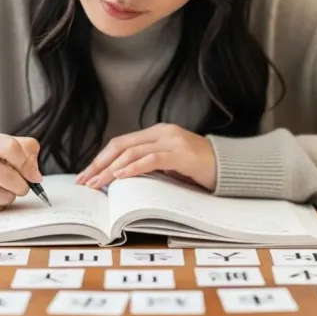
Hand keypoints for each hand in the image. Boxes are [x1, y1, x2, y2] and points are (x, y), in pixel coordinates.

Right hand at [0, 126, 42, 212]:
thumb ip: (19, 147)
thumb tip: (35, 172)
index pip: (11, 148)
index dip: (28, 164)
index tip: (34, 175)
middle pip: (9, 176)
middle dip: (23, 184)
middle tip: (22, 185)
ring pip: (3, 195)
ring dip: (9, 195)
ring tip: (0, 188)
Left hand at [75, 123, 216, 191]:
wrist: (231, 167)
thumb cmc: (200, 168)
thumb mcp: (170, 164)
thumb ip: (149, 164)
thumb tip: (119, 178)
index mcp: (157, 133)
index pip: (121, 142)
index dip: (101, 158)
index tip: (87, 174)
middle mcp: (162, 132)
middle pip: (121, 145)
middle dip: (100, 164)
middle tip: (86, 181)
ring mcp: (172, 141)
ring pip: (132, 152)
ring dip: (111, 169)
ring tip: (98, 183)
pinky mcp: (181, 154)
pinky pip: (152, 160)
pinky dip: (134, 168)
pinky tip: (121, 176)